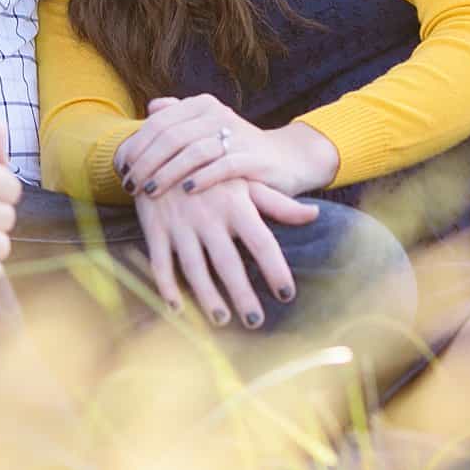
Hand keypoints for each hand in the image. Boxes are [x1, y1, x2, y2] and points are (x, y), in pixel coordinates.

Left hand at [114, 94, 338, 198]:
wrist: (286, 159)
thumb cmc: (237, 149)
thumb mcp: (207, 129)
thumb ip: (179, 118)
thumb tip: (152, 107)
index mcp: (202, 105)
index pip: (159, 122)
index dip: (136, 146)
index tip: (121, 170)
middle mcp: (217, 114)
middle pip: (171, 137)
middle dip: (145, 163)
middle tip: (130, 186)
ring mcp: (236, 134)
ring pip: (191, 151)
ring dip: (166, 173)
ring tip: (149, 192)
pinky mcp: (253, 158)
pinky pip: (222, 166)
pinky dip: (201, 178)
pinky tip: (186, 191)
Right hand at [134, 178, 318, 326]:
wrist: (162, 149)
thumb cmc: (213, 171)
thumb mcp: (245, 182)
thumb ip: (278, 203)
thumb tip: (315, 214)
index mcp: (235, 205)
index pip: (261, 242)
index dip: (274, 269)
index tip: (287, 295)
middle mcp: (209, 217)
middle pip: (228, 262)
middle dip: (242, 294)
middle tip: (256, 321)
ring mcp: (180, 224)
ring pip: (194, 267)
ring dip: (207, 295)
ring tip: (222, 320)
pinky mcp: (155, 229)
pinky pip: (160, 262)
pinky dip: (165, 286)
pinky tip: (176, 308)